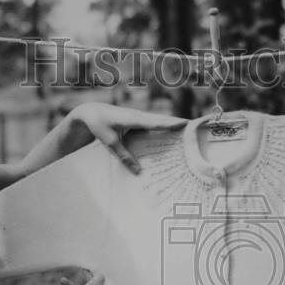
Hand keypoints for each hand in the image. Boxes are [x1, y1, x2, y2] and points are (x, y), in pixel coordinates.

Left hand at [67, 103, 186, 173]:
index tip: (185, 125)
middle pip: (162, 120)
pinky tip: (170, 132)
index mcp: (134, 119)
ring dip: (172, 125)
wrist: (90, 111)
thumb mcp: (110, 143)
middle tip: (194, 126)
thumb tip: (138, 172)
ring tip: (187, 130)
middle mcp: (139, 116)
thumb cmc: (99, 125)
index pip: (156, 122)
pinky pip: (153, 124)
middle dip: (177, 123)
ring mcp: (139, 117)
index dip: (171, 125)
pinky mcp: (137, 120)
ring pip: (159, 122)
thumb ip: (124, 157)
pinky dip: (163, 127)